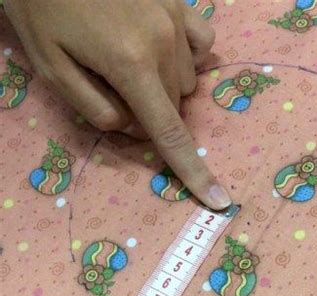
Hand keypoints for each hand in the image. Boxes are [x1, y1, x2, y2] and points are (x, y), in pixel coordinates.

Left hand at [4, 0, 231, 209]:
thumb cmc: (41, 10)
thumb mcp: (52, 69)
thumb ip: (98, 110)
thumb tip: (136, 127)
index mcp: (130, 64)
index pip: (169, 134)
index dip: (192, 171)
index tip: (219, 200)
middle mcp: (164, 42)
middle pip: (173, 108)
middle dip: (148, 113)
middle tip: (110, 87)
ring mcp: (175, 18)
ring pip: (185, 82)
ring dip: (163, 87)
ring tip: (125, 58)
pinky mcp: (178, 2)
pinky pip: (201, 46)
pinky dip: (187, 58)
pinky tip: (162, 48)